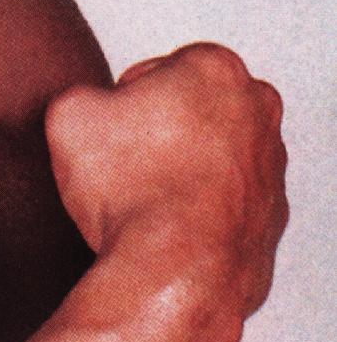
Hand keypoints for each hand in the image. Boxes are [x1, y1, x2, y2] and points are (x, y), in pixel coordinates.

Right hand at [45, 43, 287, 320]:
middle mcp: (258, 111)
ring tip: (140, 199)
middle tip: (124, 160)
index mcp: (216, 69)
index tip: (112, 129)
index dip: (122, 100)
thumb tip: (90, 112)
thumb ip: (84, 95)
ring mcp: (271, 168)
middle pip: (191, 109)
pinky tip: (163, 226)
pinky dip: (198, 208)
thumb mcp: (69, 113)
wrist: (174, 272)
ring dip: (179, 168)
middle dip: (159, 129)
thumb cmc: (130, 189)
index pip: (155, 70)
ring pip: (211, 155)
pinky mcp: (272, 218)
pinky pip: (224, 202)